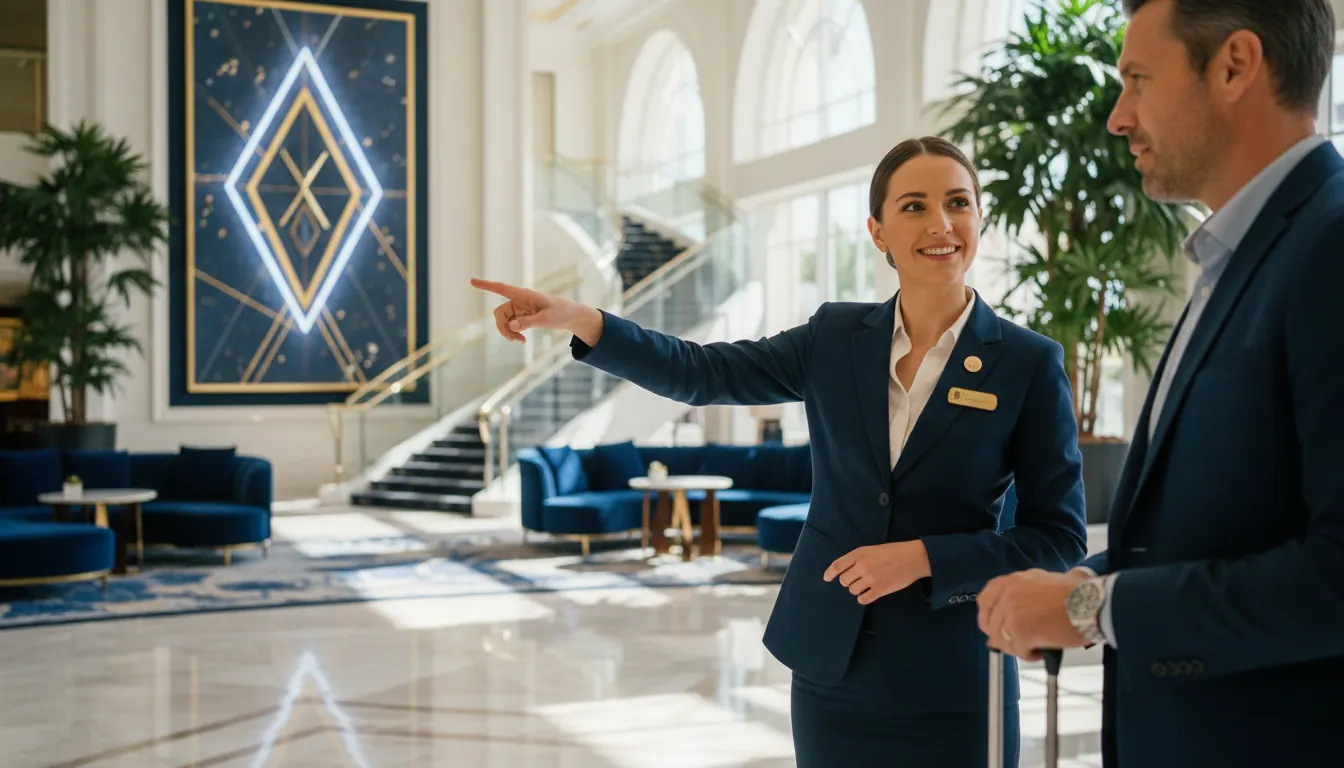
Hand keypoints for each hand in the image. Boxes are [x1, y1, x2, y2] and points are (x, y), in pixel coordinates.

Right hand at [470, 278, 602, 344]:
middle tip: (513, 339)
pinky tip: (522, 341)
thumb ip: (528, 322)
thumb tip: (511, 325)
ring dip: (508, 333)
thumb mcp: (546, 319)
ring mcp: (519, 309)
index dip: (486, 286)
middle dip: (502, 327)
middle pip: (499, 313)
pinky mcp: (522, 316)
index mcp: (524, 295)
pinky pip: (511, 326)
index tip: (472, 281)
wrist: (571, 316)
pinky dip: (514, 333)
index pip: (501, 288)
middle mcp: (519, 301)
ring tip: (520, 341)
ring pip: (503, 321)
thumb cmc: (561, 313)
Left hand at [823, 541, 929, 604]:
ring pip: (852, 590)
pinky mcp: (880, 589)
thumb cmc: (893, 552)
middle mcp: (862, 566)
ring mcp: (871, 578)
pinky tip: (869, 593)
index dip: (830, 573)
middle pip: (843, 580)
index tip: (826, 578)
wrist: (913, 557)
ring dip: (857, 589)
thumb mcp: (872, 549)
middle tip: (857, 579)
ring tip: (866, 585)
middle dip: (848, 581)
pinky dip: (864, 598)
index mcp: (859, 554)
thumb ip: (857, 558)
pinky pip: (863, 599)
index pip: (837, 565)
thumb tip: (843, 571)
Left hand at [977, 568, 1089, 660]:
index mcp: (1013, 581)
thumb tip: (1009, 619)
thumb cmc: (1078, 595)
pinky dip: (1029, 655)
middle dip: (1004, 637)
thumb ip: (1024, 596)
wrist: (1092, 604)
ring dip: (1019, 647)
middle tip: (1020, 642)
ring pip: (1002, 640)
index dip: (989, 617)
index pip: (985, 600)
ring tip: (1037, 645)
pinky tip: (1041, 650)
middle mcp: (1009, 594)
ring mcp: (1012, 612)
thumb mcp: (1045, 584)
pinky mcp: (1021, 631)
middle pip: (992, 624)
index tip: (995, 627)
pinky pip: (1018, 651)